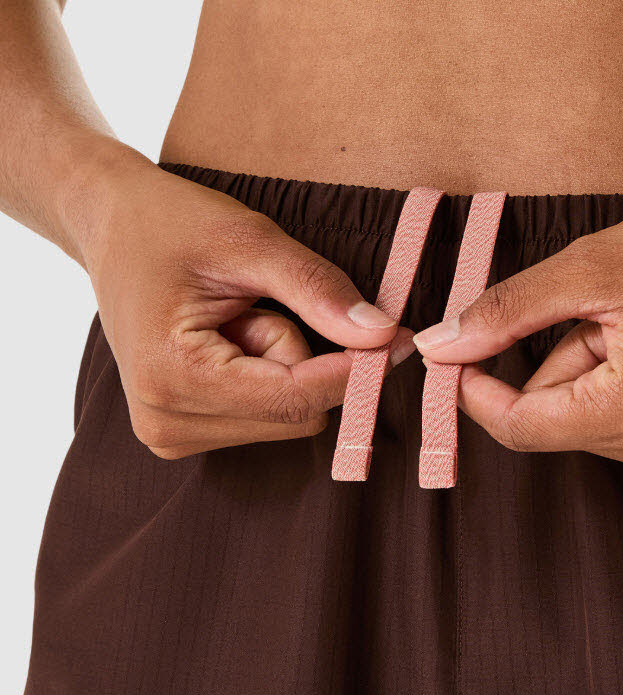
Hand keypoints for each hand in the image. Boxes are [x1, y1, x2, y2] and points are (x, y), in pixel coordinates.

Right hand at [80, 156, 411, 458]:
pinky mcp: (182, 431)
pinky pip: (267, 417)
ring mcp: (170, 433)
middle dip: (303, 358)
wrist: (109, 225)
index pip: (296, 398)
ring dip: (285, 366)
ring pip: (287, 418)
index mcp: (174, 377)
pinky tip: (231, 339)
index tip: (401, 338)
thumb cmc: (170, 222)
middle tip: (261, 304)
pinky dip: (269, 377)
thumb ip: (317, 289)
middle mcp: (166, 421)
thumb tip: (382, 335)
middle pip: (297, 414)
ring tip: (238, 317)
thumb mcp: (249, 239)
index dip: (356, 370)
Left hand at [414, 153, 622, 483]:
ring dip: (598, 379)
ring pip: (598, 427)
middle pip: (563, 423)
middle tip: (607, 313)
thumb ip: (505, 312)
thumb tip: (439, 348)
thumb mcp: (590, 265)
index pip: (522, 429)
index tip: (458, 354)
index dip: (478, 392)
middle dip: (563, 365)